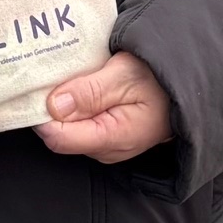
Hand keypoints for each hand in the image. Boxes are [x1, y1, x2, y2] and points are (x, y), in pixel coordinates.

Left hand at [34, 50, 174, 163]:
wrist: (185, 87)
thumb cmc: (158, 79)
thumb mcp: (125, 75)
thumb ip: (90, 92)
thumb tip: (54, 107)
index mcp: (112, 137)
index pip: (58, 137)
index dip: (42, 112)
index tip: (37, 85)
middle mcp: (105, 149)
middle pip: (58, 133)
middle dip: (50, 106)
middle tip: (54, 73)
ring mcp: (105, 145)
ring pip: (66, 128)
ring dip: (62, 103)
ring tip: (71, 75)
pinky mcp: (104, 136)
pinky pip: (77, 124)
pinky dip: (72, 105)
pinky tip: (78, 85)